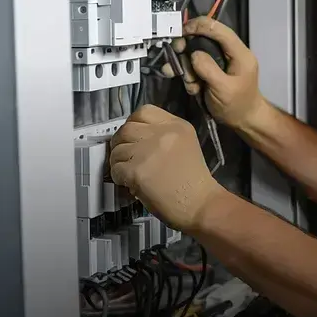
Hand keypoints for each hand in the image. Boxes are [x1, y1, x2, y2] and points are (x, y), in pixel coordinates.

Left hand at [109, 104, 221, 231]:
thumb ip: (162, 137)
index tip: (134, 138)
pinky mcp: (137, 170)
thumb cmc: (194, 181)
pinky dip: (119, 178)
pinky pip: (116, 169)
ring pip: (117, 150)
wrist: (201, 204)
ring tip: (129, 174)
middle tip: (125, 157)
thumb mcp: (185, 146)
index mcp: (177, 125)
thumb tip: (134, 140)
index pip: (143, 111)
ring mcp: (149, 151)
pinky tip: (131, 184)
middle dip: (121, 143)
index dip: (133, 123)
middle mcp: (162, 133)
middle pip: (126, 128)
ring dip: (118, 162)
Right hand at [175, 16, 264, 131]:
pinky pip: (194, 67)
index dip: (200, 26)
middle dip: (187, 49)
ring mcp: (219, 62)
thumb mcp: (224, 89)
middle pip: (204, 39)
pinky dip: (189, 77)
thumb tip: (193, 54)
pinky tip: (193, 89)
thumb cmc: (238, 105)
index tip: (182, 32)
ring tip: (190, 84)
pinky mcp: (211, 71)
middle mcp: (229, 53)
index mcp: (239, 53)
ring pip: (196, 54)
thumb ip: (209, 69)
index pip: (220, 30)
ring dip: (187, 68)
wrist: (243, 121)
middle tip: (176, 55)